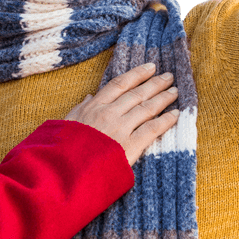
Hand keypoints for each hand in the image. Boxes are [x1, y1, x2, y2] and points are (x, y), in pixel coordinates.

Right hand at [64, 62, 180, 165]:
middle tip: (169, 77)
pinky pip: (153, 129)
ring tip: (174, 92)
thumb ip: (80, 109)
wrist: (64, 171)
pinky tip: (176, 114)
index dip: (137, 74)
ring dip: (164, 98)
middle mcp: (110, 113)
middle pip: (138, 94)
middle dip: (155, 83)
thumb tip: (89, 97)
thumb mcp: (66, 123)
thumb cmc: (62, 149)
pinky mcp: (130, 146)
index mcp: (94, 106)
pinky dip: (166, 120)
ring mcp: (121, 129)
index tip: (150, 67)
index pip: (120, 84)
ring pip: (148, 108)